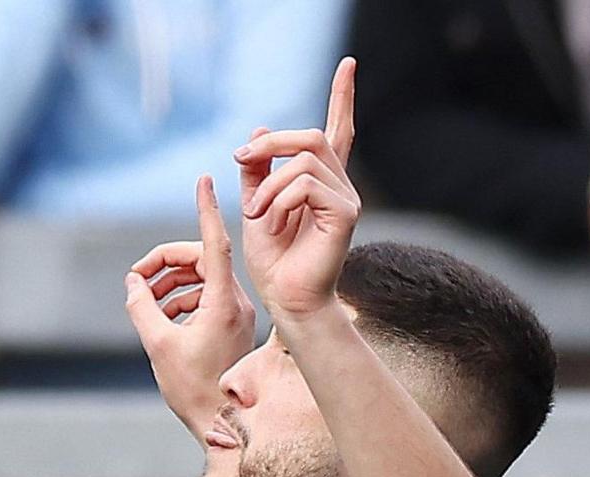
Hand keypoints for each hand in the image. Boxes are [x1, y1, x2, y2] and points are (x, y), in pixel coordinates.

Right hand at [125, 174, 257, 427]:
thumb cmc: (192, 389)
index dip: (207, 210)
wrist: (221, 423)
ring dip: (170, 282)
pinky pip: (204, 295)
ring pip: (200, 277)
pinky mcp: (231, 323)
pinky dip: (180, 298)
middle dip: (166, 262)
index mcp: (224, 303)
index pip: (216, 244)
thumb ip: (141, 307)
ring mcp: (235, 313)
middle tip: (138, 280)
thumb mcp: (157, 345)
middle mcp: (236, 302)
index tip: (204, 179)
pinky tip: (160, 314)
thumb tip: (133, 283)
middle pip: (200, 258)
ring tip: (144, 300)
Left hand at [233, 57, 361, 322]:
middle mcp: (339, 186)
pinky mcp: (345, 214)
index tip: (348, 64)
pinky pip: (305, 183)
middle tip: (240, 160)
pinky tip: (271, 220)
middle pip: (309, 137)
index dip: (342, 97)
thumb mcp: (255, 205)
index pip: (336, 131)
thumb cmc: (273, 262)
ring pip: (304, 159)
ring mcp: (346, 199)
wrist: (286, 299)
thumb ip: (258, 170)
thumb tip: (261, 130)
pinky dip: (278, 198)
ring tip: (256, 212)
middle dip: (270, 144)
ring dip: (268, 182)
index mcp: (321, 183)